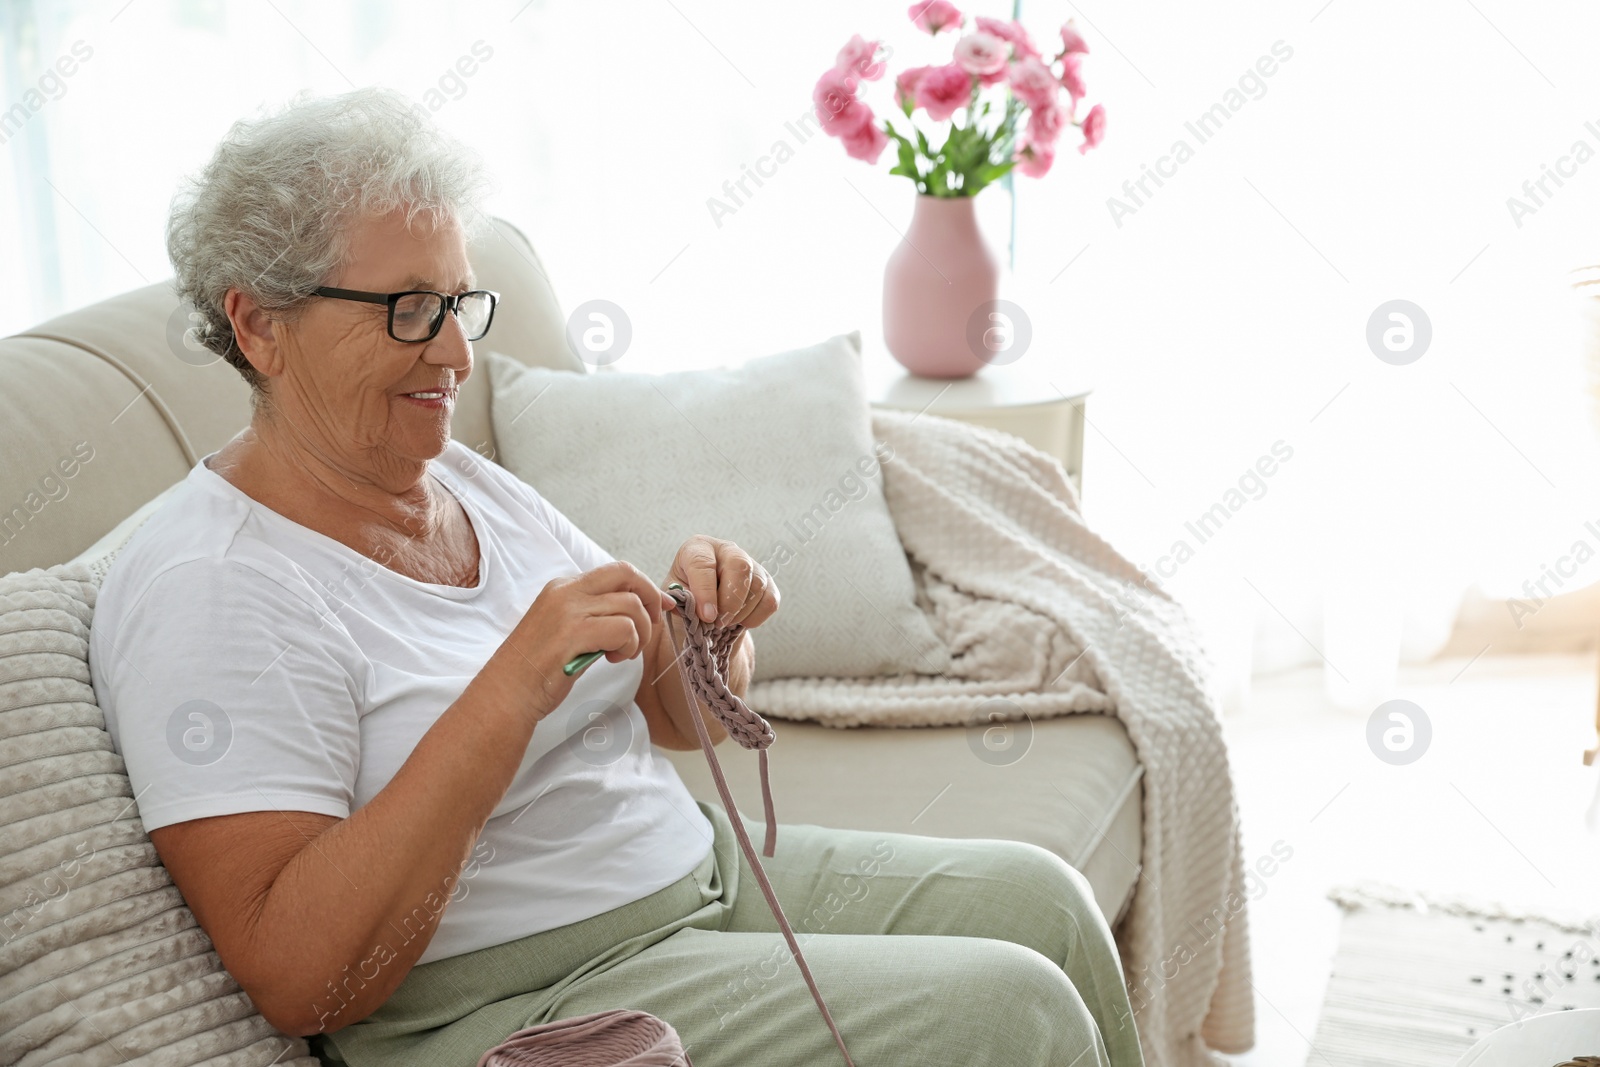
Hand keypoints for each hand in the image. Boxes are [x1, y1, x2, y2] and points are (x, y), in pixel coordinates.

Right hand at [499, 560, 674, 722]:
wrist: (506, 695)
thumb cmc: (538, 671)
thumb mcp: (567, 631)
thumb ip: (595, 617)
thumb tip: (635, 613)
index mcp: (563, 588)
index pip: (616, 571)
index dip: (645, 587)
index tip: (661, 607)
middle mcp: (565, 592)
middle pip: (626, 574)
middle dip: (650, 598)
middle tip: (650, 629)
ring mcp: (568, 610)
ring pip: (630, 605)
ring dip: (638, 633)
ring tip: (622, 653)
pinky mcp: (572, 633)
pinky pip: (623, 628)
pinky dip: (629, 645)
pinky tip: (614, 659)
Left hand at [666, 535, 778, 629]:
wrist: (702, 606)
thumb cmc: (684, 597)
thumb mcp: (673, 597)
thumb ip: (679, 600)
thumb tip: (698, 609)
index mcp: (698, 547)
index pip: (703, 564)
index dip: (705, 592)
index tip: (706, 616)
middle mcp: (727, 549)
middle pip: (740, 567)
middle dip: (730, 602)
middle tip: (717, 623)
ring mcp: (751, 563)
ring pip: (757, 586)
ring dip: (740, 613)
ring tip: (723, 624)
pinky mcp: (767, 581)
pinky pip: (770, 600)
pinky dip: (756, 618)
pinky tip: (739, 622)